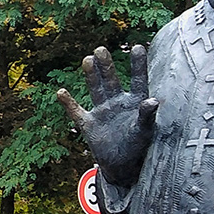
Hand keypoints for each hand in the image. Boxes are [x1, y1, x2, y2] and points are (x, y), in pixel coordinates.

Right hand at [56, 45, 157, 188]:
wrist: (123, 167)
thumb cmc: (138, 147)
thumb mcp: (145, 131)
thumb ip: (147, 115)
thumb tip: (153, 100)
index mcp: (135, 103)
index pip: (137, 80)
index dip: (137, 64)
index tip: (137, 46)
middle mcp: (117, 103)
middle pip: (111, 80)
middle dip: (106, 66)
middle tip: (100, 49)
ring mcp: (102, 112)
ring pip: (95, 90)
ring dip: (91, 76)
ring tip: (88, 60)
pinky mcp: (89, 124)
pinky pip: (76, 112)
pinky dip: (68, 103)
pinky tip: (61, 92)